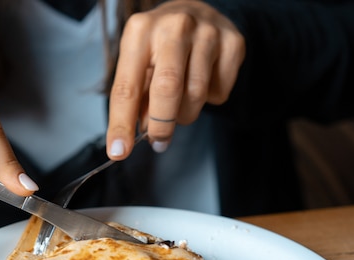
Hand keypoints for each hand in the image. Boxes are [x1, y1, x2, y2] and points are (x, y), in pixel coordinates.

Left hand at [106, 0, 244, 157]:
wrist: (199, 12)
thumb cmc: (160, 46)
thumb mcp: (138, 63)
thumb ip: (135, 98)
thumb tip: (132, 137)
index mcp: (140, 31)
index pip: (126, 87)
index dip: (121, 124)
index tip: (119, 151)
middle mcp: (174, 27)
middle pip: (166, 89)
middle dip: (160, 124)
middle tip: (158, 141)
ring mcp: (207, 33)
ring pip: (196, 95)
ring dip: (184, 114)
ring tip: (179, 106)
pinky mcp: (233, 43)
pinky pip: (219, 92)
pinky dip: (209, 100)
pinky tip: (203, 82)